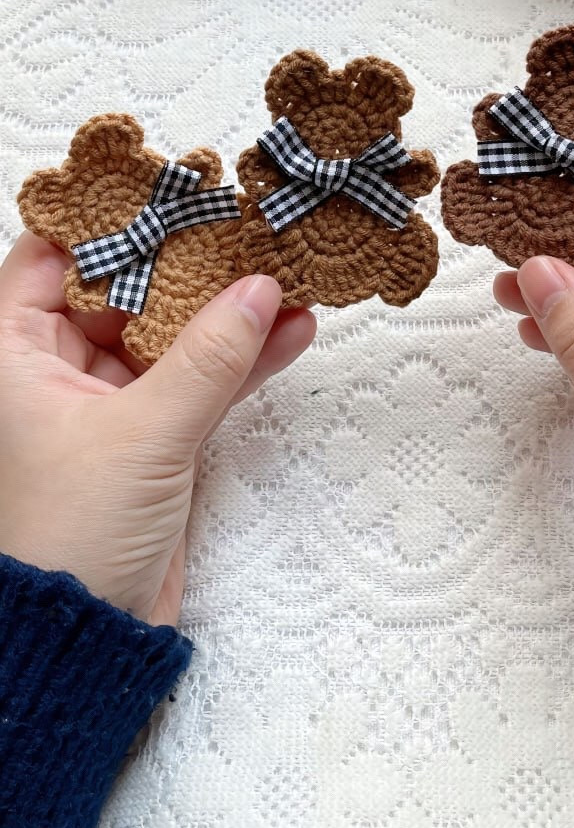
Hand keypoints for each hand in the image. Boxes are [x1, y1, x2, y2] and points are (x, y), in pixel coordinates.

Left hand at [0, 234, 315, 625]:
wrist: (85, 639)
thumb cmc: (71, 536)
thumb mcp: (141, 434)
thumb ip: (206, 358)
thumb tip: (258, 288)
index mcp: (17, 355)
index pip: (53, 257)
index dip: (108, 220)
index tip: (170, 188)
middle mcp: (56, 369)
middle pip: (123, 287)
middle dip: (187, 260)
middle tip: (245, 223)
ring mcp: (109, 401)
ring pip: (171, 334)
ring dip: (227, 310)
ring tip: (288, 271)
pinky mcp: (153, 435)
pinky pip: (200, 381)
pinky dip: (242, 361)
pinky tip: (292, 332)